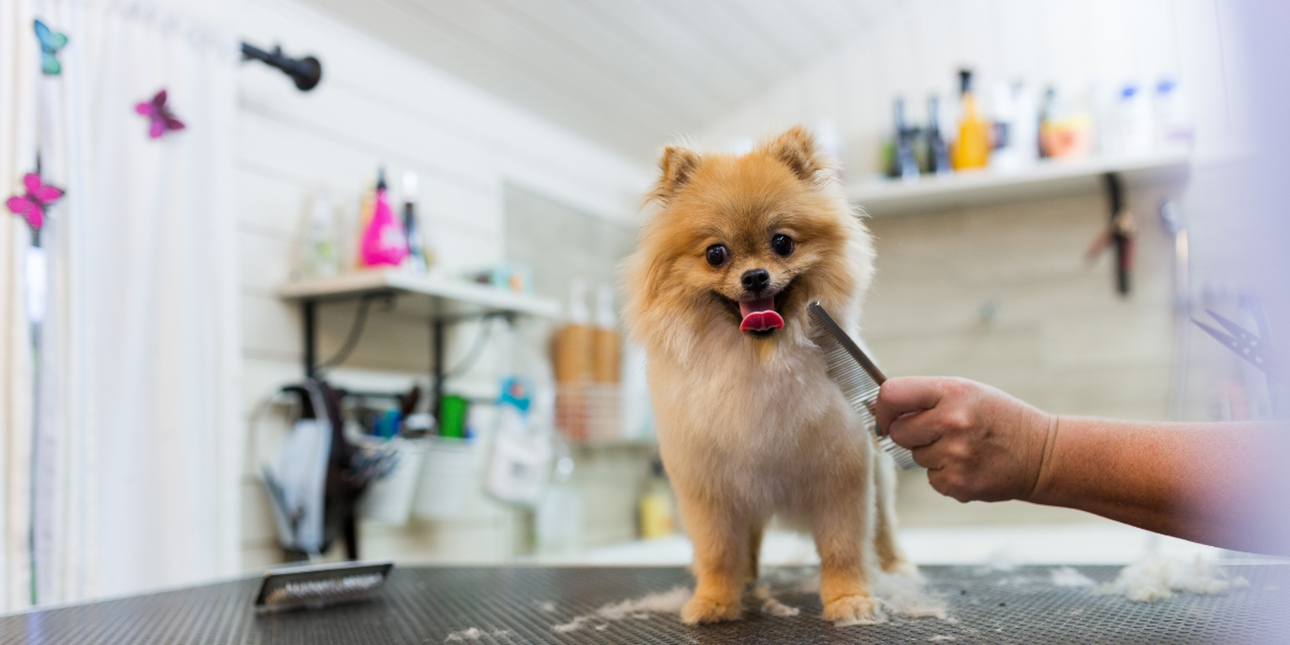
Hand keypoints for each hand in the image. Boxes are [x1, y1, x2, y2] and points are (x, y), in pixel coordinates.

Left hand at [874, 377, 1055, 502]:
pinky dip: (945, 474)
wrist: (1043, 454)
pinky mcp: (958, 484)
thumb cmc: (998, 419)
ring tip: (964, 447)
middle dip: (910, 433)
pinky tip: (970, 465)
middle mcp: (952, 422)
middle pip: (897, 432)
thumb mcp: (967, 392)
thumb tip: (879, 410)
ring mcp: (955, 455)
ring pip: (915, 457)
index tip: (886, 415)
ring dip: (931, 454)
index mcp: (952, 392)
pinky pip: (931, 479)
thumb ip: (926, 397)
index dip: (882, 407)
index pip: (892, 394)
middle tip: (940, 432)